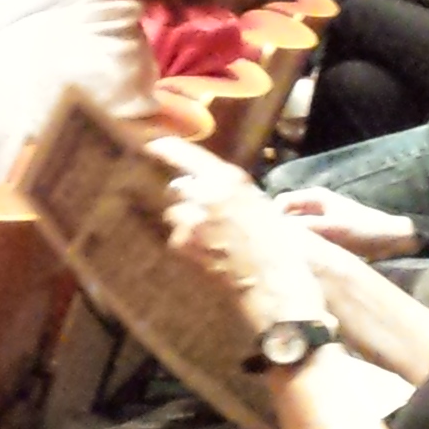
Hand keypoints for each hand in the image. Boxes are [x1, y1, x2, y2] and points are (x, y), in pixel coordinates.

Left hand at [150, 147, 331, 332]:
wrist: (274, 283)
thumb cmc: (276, 245)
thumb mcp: (258, 203)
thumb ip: (229, 189)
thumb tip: (201, 183)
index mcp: (229, 179)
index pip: (185, 155)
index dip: (166, 148)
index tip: (152, 145)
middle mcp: (207, 194)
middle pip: (177, 188)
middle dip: (186, 198)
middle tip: (205, 215)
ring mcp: (193, 219)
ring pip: (175, 214)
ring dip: (187, 223)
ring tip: (213, 239)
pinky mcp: (185, 243)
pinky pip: (177, 238)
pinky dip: (189, 245)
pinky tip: (211, 254)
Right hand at [272, 188, 416, 261]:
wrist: (391, 239)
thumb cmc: (364, 229)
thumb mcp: (334, 228)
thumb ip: (306, 227)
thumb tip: (278, 230)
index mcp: (314, 196)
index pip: (281, 201)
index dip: (271, 216)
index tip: (267, 236)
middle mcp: (313, 205)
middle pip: (285, 214)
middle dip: (278, 228)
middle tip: (272, 248)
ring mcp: (319, 219)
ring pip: (293, 227)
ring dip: (289, 238)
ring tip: (283, 255)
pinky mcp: (324, 233)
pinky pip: (304, 237)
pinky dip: (299, 245)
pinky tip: (298, 258)